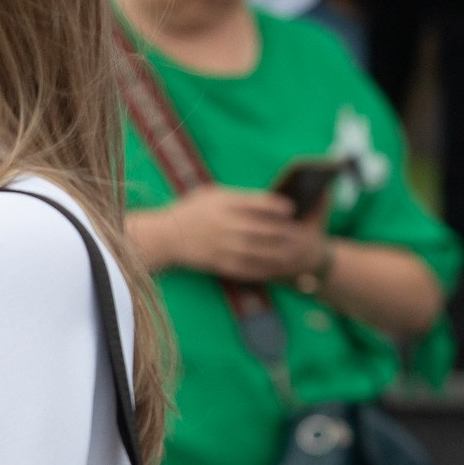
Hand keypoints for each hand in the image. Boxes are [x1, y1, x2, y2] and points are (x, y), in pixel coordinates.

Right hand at [143, 184, 326, 281]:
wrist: (163, 236)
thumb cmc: (189, 212)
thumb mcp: (210, 195)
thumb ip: (237, 198)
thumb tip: (267, 202)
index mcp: (222, 203)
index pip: (257, 203)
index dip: (276, 206)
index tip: (291, 209)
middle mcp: (223, 224)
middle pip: (262, 228)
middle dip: (284, 231)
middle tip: (300, 233)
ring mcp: (221, 245)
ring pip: (258, 251)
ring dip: (279, 253)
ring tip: (293, 254)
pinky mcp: (217, 262)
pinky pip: (246, 268)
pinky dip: (263, 269)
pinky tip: (274, 269)